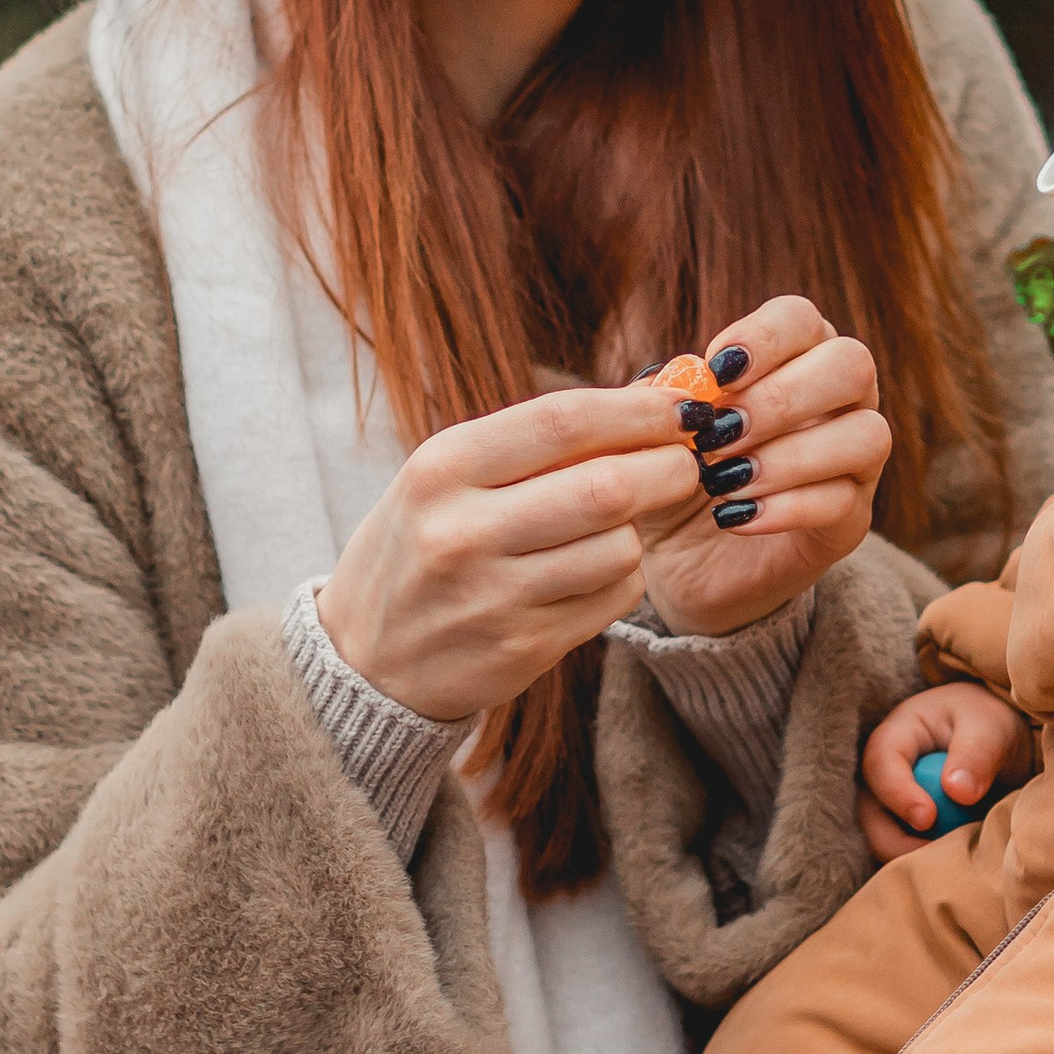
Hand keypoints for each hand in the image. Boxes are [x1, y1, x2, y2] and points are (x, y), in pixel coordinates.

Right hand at [317, 386, 698, 722]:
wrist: (366, 659)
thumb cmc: (422, 544)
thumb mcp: (447, 476)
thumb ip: (536, 438)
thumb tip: (652, 394)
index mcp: (441, 468)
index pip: (562, 422)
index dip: (638, 409)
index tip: (683, 405)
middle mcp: (462, 531)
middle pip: (606, 487)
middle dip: (668, 468)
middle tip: (687, 462)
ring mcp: (493, 597)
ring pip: (620, 547)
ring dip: (639, 530)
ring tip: (617, 524)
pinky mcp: (523, 649)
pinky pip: (613, 598)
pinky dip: (624, 576)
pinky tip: (595, 569)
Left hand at [635, 297, 895, 638]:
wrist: (679, 561)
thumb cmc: (673, 474)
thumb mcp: (653, 434)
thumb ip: (662, 399)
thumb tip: (681, 378)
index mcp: (795, 357)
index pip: (803, 318)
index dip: (763, 337)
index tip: (713, 373)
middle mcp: (840, 400)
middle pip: (852, 364)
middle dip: (782, 397)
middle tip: (718, 434)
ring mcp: (855, 462)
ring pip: (866, 435)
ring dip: (789, 455)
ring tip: (723, 482)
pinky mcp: (850, 522)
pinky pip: (843, 502)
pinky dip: (784, 508)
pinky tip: (733, 517)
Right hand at [859, 683, 1034, 866]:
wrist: (994, 743)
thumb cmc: (988, 725)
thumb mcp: (991, 728)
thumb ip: (977, 754)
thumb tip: (958, 793)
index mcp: (897, 735)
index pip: (880, 763)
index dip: (897, 794)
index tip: (927, 818)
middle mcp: (883, 772)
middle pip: (868, 812)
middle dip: (896, 841)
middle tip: (939, 857)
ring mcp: (889, 803)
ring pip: (881, 839)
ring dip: (912, 856)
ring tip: (955, 856)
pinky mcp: (903, 829)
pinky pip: (902, 853)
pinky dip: (924, 863)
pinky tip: (953, 861)